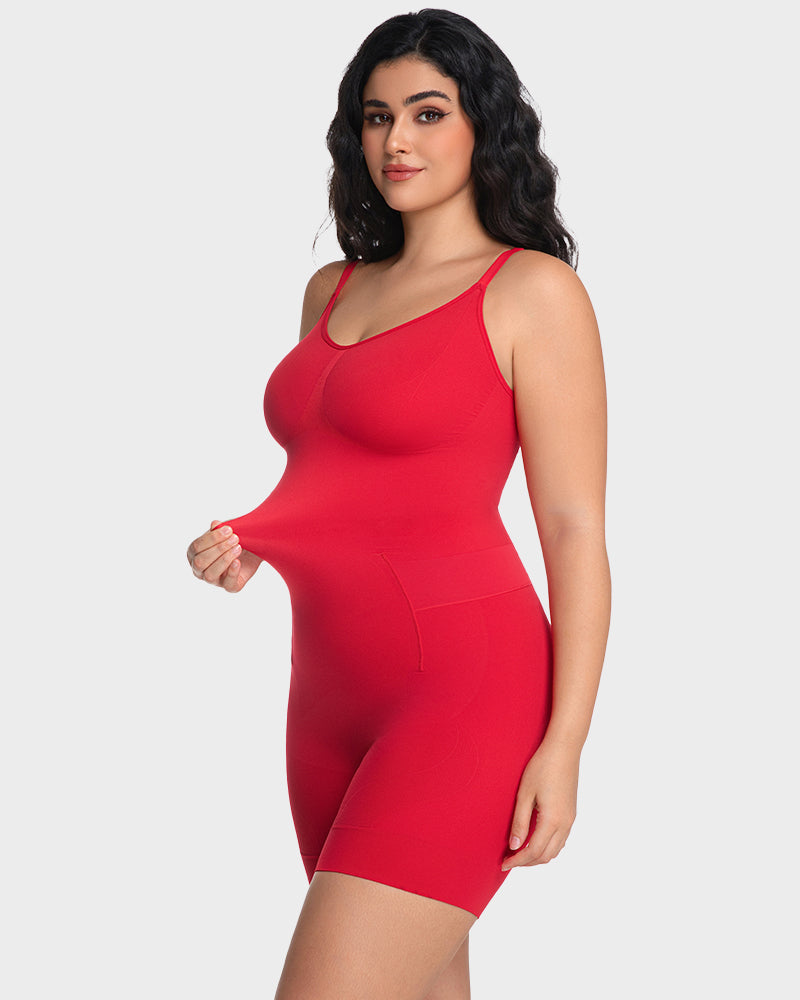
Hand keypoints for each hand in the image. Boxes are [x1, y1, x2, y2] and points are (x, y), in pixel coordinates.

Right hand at [186, 520, 260, 592]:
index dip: (212, 538)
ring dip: (224, 560)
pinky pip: (227, 585)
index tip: (228, 529)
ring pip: (210, 575)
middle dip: (218, 549)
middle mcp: (200, 570)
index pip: (196, 547)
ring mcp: (214, 580)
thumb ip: (218, 529)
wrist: (253, 549)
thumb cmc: (232, 540)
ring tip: (238, 548)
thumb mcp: (225, 532)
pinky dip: (232, 572)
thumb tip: (215, 524)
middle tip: (235, 538)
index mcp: (194, 554)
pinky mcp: (229, 586)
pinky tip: (238, 562)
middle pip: (200, 562)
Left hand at [500, 740, 579, 869]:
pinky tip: (534, 840)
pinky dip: (547, 846)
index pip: (533, 852)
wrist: (564, 749)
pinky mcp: (571, 813)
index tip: (503, 864)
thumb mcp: (525, 794)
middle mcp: (565, 824)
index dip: (517, 861)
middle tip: (509, 859)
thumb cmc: (542, 767)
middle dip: (527, 862)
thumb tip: (515, 847)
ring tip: (519, 852)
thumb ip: (520, 822)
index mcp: (552, 820)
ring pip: (555, 850)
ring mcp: (571, 819)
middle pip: (546, 856)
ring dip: (538, 856)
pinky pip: (561, 840)